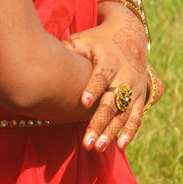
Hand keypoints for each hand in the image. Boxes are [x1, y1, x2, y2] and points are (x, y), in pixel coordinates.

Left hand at [65, 4, 150, 150]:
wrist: (131, 36)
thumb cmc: (98, 41)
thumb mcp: (84, 40)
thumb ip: (68, 50)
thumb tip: (42, 57)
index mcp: (109, 61)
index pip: (102, 76)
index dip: (93, 88)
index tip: (84, 102)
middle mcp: (124, 76)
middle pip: (112, 102)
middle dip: (99, 122)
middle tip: (87, 142)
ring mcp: (134, 88)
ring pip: (124, 114)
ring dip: (111, 132)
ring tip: (97, 147)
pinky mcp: (140, 96)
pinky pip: (136, 117)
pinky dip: (130, 131)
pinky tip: (120, 145)